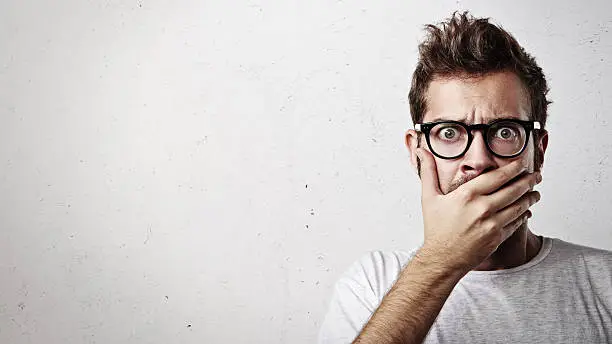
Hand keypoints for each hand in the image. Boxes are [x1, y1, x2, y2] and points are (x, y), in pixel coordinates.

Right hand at [416, 147, 541, 271]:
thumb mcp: (429, 197)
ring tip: (536, 192)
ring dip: (530, 197)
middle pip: (514, 189)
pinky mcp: (498, 237)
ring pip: (519, 206)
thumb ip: (428, 172)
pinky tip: (526, 211)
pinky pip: (516, 223)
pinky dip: (523, 215)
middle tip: (536, 175)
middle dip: (528, 180)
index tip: (521, 163)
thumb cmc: (436, 228)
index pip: (497, 176)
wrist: (442, 258)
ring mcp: (492, 224)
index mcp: (467, 195)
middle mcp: (482, 208)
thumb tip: (421, 151)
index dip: (513, 168)